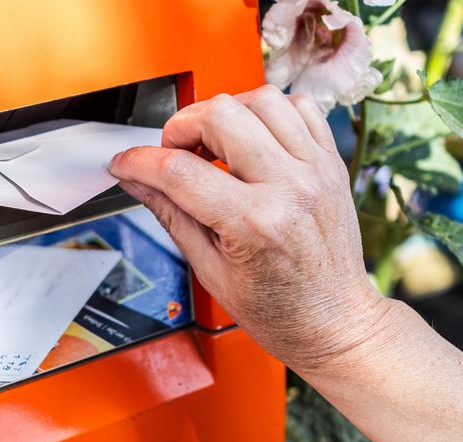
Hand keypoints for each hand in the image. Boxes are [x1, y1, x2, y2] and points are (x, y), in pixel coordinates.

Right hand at [110, 85, 462, 441]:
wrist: (336, 322)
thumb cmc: (280, 311)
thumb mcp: (210, 272)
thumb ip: (172, 215)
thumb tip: (138, 180)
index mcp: (254, 224)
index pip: (179, 171)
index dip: (140, 161)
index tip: (126, 163)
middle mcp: (289, 188)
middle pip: (220, 115)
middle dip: (182, 127)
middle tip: (175, 155)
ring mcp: (315, 170)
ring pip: (261, 99)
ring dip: (226, 113)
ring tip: (215, 144)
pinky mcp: (331, 163)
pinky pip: (300, 107)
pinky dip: (270, 113)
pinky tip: (255, 140)